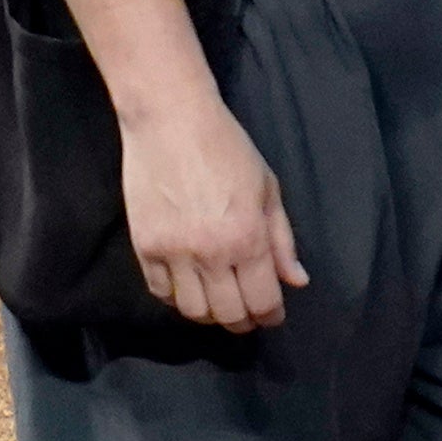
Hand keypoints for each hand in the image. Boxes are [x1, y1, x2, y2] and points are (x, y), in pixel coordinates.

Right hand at [118, 84, 305, 331]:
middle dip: (243, 321)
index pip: (262, 301)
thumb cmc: (227, 148)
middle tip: (247, 314)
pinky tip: (189, 286)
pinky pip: (161, 292)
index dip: (271, 316)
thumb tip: (296, 281)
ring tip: (218, 302)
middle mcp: (211, 253)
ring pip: (193, 311)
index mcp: (247, 238)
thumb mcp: (267, 188)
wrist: (170, 120)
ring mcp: (173, 252)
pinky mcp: (144, 246)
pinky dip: (177, 297)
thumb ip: (282, 240)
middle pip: (228, 314)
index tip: (272, 315)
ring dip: (210, 314)